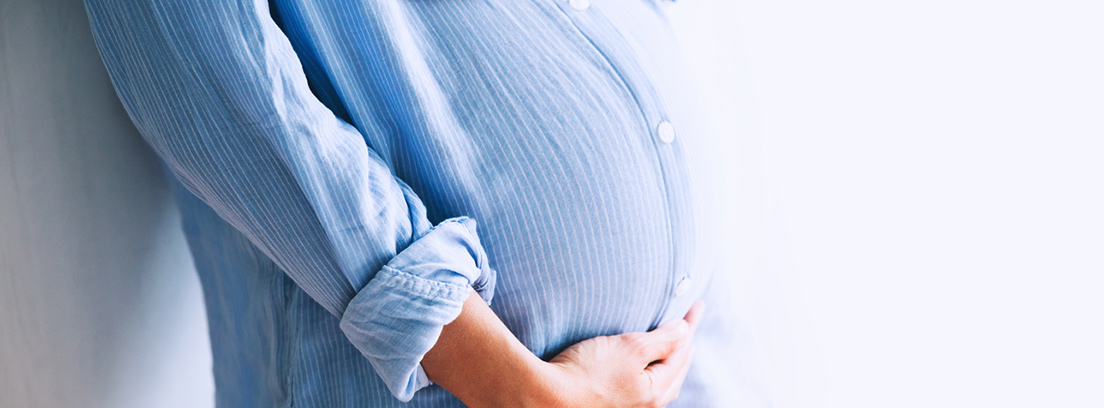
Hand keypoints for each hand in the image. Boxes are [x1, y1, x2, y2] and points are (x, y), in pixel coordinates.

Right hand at [537, 301, 705, 407]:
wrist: (548, 397)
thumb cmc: (588, 371)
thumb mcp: (631, 349)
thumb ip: (662, 340)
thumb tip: (685, 330)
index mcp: (657, 389)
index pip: (682, 351)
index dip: (689, 325)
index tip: (695, 304)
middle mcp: (648, 403)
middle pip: (676, 368)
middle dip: (685, 343)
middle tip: (690, 321)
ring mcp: (631, 405)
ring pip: (662, 380)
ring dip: (671, 357)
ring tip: (675, 344)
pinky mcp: (613, 403)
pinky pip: (646, 384)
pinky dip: (654, 368)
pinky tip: (646, 366)